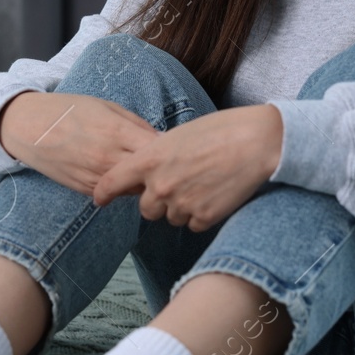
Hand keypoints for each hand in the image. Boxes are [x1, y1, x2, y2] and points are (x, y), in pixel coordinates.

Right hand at [0, 91, 159, 195]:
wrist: (30, 127)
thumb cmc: (70, 110)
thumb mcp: (107, 106)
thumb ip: (136, 124)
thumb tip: (161, 139)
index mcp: (117, 132)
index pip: (158, 150)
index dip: (169, 150)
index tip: (173, 147)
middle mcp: (108, 158)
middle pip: (150, 174)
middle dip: (159, 169)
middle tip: (163, 162)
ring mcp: (96, 177)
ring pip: (134, 188)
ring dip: (141, 180)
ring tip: (141, 168)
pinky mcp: (86, 189)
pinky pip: (115, 194)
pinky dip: (122, 186)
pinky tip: (120, 172)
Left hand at [92, 105, 283, 231]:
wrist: (256, 142)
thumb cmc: (220, 130)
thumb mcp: (178, 136)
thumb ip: (158, 156)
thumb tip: (150, 172)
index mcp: (150, 159)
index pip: (113, 182)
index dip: (103, 193)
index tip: (99, 199)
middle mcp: (160, 185)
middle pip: (146, 209)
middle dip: (158, 201)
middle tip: (180, 185)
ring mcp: (181, 204)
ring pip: (171, 218)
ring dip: (182, 208)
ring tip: (204, 185)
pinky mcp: (203, 218)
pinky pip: (193, 224)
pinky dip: (202, 215)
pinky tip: (216, 195)